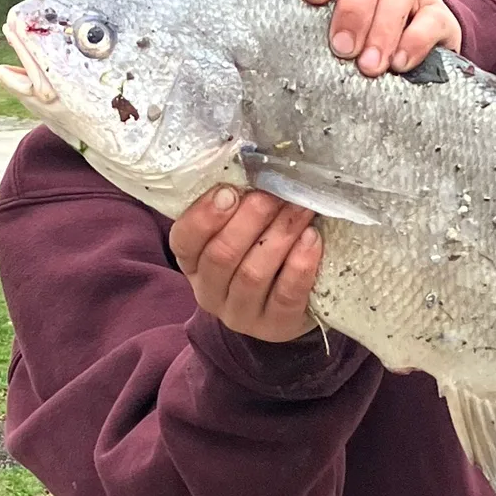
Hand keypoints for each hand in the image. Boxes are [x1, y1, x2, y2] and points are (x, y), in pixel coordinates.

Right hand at [169, 187, 321, 342]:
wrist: (284, 307)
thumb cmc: (258, 254)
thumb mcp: (238, 232)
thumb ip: (237, 206)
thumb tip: (256, 168)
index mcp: (193, 264)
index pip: (184, 241)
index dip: (204, 216)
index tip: (230, 191)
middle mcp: (210, 292)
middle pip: (222, 256)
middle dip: (249, 220)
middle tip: (273, 195)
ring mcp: (241, 314)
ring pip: (253, 275)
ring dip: (279, 237)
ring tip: (300, 209)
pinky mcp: (275, 326)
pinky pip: (286, 296)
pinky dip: (300, 265)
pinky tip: (312, 239)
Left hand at [301, 0, 461, 76]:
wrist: (418, 56)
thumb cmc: (361, 49)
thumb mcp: (335, 39)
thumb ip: (310, 36)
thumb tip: (277, 55)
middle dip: (353, 9)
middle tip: (342, 49)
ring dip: (381, 31)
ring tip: (369, 67)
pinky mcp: (440, 17)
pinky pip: (431, 20)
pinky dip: (414, 42)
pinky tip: (399, 64)